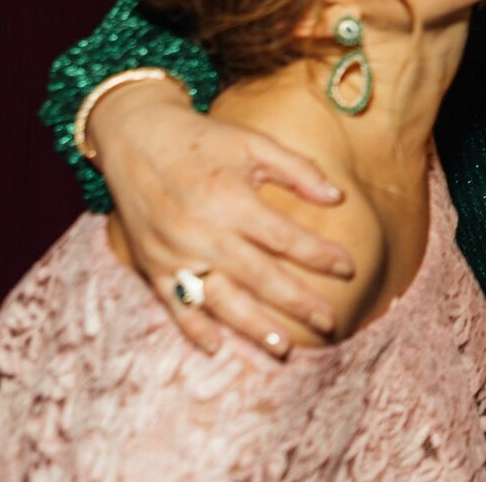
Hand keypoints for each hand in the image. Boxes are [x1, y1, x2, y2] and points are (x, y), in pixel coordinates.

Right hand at [92, 86, 353, 357]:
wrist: (136, 137)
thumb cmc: (202, 139)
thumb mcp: (252, 143)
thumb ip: (298, 169)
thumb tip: (338, 197)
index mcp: (230, 200)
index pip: (284, 238)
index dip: (319, 255)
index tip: (349, 269)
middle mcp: (202, 232)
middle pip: (258, 277)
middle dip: (297, 302)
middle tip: (330, 322)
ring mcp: (175, 254)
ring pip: (220, 300)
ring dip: (253, 327)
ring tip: (284, 347)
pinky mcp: (152, 265)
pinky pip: (175, 305)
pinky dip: (194, 328)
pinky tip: (217, 347)